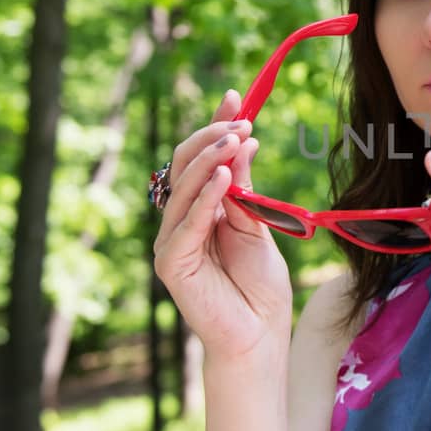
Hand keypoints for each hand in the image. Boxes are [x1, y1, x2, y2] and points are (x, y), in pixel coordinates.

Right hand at [153, 89, 293, 363]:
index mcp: (201, 207)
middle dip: (212, 139)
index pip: (201, 158)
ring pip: (182, 189)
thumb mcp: (257, 224)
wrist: (260, 333)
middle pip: (185, 166)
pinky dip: (205, 199)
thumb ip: (245, 188)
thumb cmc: (260, 285)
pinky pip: (185, 224)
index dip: (214, 127)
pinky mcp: (170, 263)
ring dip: (211, 161)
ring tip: (235, 140)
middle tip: (241, 123)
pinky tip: (225, 178)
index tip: (233, 98)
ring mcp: (172, 240)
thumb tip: (244, 140)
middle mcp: (181, 220)